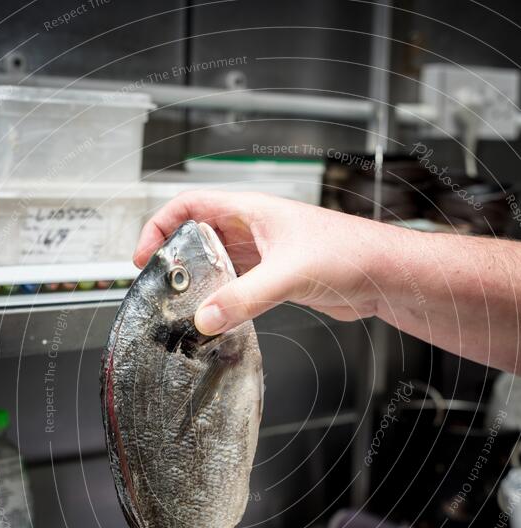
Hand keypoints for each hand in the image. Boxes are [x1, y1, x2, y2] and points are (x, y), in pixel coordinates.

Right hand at [134, 190, 383, 334]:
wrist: (384, 276)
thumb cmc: (350, 254)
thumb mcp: (289, 274)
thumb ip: (244, 298)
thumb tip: (205, 318)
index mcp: (250, 211)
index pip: (189, 205)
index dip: (161, 226)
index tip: (145, 256)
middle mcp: (254, 230)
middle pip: (198, 237)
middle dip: (177, 260)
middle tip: (162, 289)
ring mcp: (265, 255)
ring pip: (217, 264)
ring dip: (200, 283)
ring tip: (182, 307)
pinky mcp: (276, 279)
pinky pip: (237, 286)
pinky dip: (222, 300)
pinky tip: (216, 318)